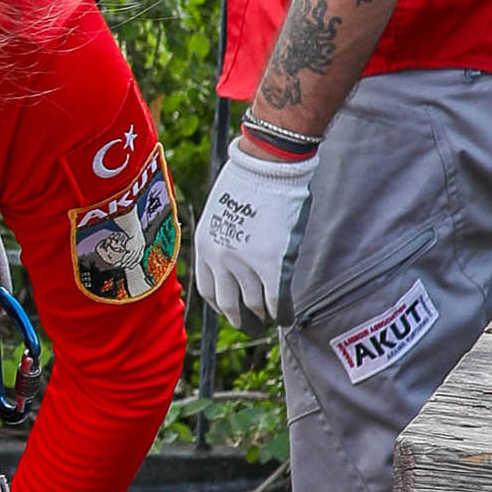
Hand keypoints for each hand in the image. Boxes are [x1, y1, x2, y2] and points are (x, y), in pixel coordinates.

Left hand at [192, 134, 315, 328]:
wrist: (267, 165)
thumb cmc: (247, 179)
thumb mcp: (220, 210)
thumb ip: (224, 238)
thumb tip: (235, 258)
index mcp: (205, 244)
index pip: (207, 289)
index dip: (220, 305)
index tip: (229, 311)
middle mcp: (220, 258)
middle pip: (229, 303)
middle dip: (241, 320)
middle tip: (251, 326)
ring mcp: (245, 263)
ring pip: (255, 304)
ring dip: (264, 317)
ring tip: (271, 321)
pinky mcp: (272, 263)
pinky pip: (277, 299)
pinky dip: (282, 313)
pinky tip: (286, 317)